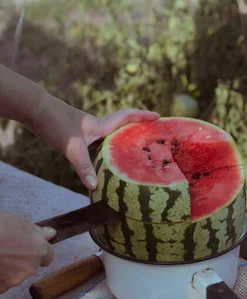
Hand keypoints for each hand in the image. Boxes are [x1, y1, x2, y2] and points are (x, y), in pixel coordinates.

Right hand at [0, 211, 54, 293]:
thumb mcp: (19, 222)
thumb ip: (37, 232)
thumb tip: (51, 234)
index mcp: (39, 251)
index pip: (48, 256)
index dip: (39, 251)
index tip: (29, 247)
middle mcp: (29, 268)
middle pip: (30, 267)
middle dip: (21, 260)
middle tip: (7, 249)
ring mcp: (13, 281)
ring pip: (14, 276)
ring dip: (8, 269)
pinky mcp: (0, 289)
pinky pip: (1, 282)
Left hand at [30, 96, 158, 189]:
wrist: (35, 111)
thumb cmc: (55, 124)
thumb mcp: (72, 148)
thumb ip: (84, 167)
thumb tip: (95, 187)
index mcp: (100, 125)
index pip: (127, 117)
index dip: (143, 116)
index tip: (158, 117)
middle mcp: (96, 126)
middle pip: (122, 124)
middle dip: (138, 127)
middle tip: (152, 134)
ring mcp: (86, 130)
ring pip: (110, 134)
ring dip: (122, 138)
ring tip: (133, 149)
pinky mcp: (77, 134)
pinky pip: (98, 141)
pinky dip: (106, 147)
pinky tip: (104, 159)